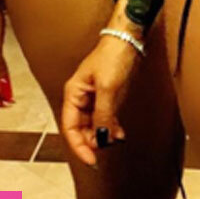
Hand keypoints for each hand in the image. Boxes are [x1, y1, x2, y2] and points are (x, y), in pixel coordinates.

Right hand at [61, 35, 139, 165]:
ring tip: (115, 139)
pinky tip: (119, 133)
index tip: (90, 160)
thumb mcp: (108, 87)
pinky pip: (105, 118)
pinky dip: (111, 127)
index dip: (78, 146)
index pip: (70, 127)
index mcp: (74, 93)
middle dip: (93, 141)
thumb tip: (101, 137)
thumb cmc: (113, 55)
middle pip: (81, 128)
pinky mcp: (107, 95)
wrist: (129, 38)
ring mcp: (94, 97)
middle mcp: (81, 97)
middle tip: (106, 148)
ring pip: (94, 125)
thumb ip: (103, 114)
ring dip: (103, 135)